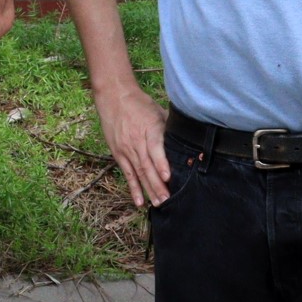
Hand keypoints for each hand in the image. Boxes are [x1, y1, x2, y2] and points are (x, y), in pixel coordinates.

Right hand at [95, 81, 169, 206]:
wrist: (114, 97)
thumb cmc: (140, 104)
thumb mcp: (158, 111)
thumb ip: (170, 128)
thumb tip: (187, 141)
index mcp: (149, 128)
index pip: (155, 148)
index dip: (161, 163)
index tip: (168, 177)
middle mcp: (137, 141)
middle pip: (147, 165)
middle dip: (157, 184)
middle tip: (167, 200)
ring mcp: (126, 149)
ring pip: (138, 173)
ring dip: (148, 190)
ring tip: (158, 204)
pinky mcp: (119, 154)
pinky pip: (127, 174)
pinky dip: (133, 188)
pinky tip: (139, 202)